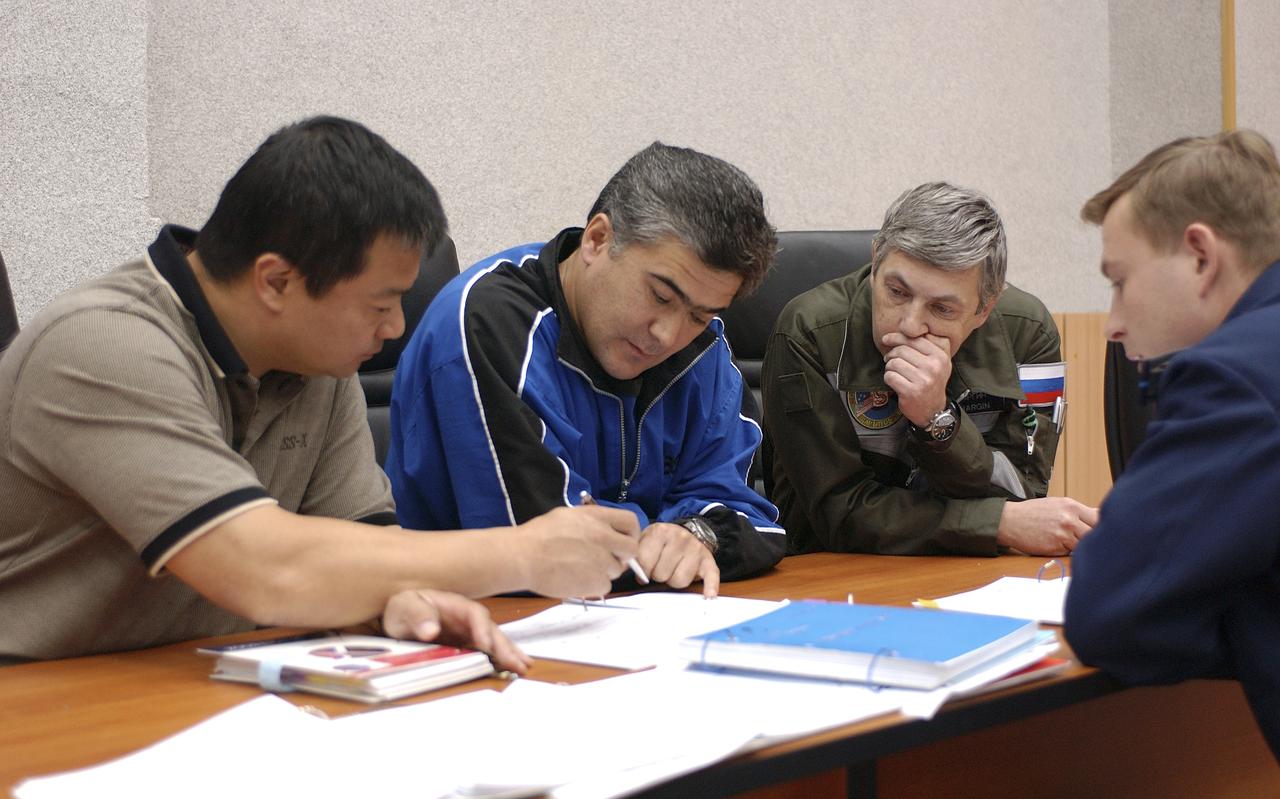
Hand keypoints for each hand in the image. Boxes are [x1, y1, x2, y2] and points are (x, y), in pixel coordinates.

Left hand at [381, 588, 529, 674]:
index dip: (482, 629)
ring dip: (509, 652)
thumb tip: (431, 630)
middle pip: (491, 629)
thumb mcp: (404, 607)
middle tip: (518, 662)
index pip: (474, 614)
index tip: (487, 645)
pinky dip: (502, 658)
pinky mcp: (468, 645)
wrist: (398, 617)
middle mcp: (466, 618)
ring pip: (494, 640)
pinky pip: (488, 650)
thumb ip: (417, 615)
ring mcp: (469, 632)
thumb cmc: (402, 608)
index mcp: (453, 604)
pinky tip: (513, 667)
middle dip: (505, 646)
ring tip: (525, 666)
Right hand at [515, 505, 640, 597]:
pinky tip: (576, 579)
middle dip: (623, 556)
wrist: (522, 557)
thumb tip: (606, 531)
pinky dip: (594, 585)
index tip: (622, 540)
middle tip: (606, 559)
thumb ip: (592, 522)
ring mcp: (601, 561)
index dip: (630, 533)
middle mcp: (603, 537)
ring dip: (604, 571)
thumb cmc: (538, 536)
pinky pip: (605, 586)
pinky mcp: (595, 582)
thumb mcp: (568, 516)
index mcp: (596, 517)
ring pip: (616, 570)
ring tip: (581, 568)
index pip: (631, 522)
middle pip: (631, 549)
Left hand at [637, 522, 720, 596]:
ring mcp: (695, 549)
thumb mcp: (645, 540)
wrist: (687, 532)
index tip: (645, 568)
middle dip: (658, 575)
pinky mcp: (708, 560)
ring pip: (679, 581)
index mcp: (660, 531)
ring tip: (674, 570)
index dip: (642, 570)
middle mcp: (679, 538)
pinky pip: (711, 577)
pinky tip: (709, 596)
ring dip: (674, 581)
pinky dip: (710, 588)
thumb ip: (636, 555)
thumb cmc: (662, 541)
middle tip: (661, 568)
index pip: (645, 562)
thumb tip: (630, 570)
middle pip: (661, 574)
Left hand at [881, 331, 951, 425]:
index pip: (914, 339)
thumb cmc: (932, 382)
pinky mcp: (911, 392)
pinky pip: (890, 376)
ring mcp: (923, 380)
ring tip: (893, 371)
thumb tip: (911, 327)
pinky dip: (888, 378)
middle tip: (888, 358)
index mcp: (940, 356)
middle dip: (891, 353)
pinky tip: (894, 381)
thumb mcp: (940, 362)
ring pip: (894, 363)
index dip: (897, 337)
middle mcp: (934, 367)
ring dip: (889, 366)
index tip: (887, 339)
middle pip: (902, 350)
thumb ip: (933, 343)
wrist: (933, 410)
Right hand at [996, 497, 1099, 555]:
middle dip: (1094, 537)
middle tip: (1089, 541)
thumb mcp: (1056, 504)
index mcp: (1071, 506)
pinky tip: (1057, 545)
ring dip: (1080, 546)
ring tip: (1070, 542)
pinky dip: (1067, 551)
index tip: (1102, 530)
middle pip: (1095, 532)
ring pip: (1084, 544)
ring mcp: (1063, 533)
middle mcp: (1069, 519)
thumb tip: (1099, 517)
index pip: (1099, 517)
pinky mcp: (1055, 547)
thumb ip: (1077, 512)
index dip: (1103, 525)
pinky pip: (1070, 552)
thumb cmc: (1032, 513)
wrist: (1009, 521)